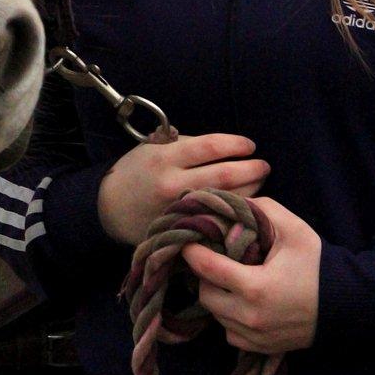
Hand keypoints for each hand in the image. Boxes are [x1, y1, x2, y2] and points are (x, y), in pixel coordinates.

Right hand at [97, 134, 268, 244]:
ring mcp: (180, 210)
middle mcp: (174, 184)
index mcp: (166, 158)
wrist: (111, 207)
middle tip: (264, 165)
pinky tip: (243, 205)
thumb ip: (184, 144)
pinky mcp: (182, 230)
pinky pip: (216, 220)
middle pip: (225, 175)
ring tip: (259, 181)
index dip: (235, 145)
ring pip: (225, 199)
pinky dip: (233, 211)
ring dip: (250, 190)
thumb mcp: (153, 148)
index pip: (210, 147)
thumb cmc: (135, 171)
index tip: (249, 145)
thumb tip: (221, 146)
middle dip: (251, 169)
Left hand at [182, 197, 320, 353]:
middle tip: (211, 255)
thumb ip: (259, 208)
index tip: (187, 236)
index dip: (192, 250)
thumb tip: (228, 202)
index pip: (207, 268)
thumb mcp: (292, 228)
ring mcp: (255, 337)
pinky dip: (228, 315)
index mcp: (256, 287)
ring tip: (226, 274)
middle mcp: (251, 317)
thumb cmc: (316, 263)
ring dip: (215, 293)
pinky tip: (240, 298)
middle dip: (204, 273)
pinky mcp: (259, 348)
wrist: (345, 304)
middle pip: (205, 293)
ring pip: (215, 314)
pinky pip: (228, 332)